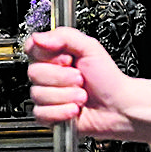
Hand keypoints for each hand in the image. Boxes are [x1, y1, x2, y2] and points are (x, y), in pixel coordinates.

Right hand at [27, 27, 150, 144]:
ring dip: (66, 95)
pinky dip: (61, 112)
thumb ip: (64, 36)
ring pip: (38, 94)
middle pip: (34, 73)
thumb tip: (39, 37)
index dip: (49, 56)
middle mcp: (49, 75)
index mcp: (55, 56)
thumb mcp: (90, 48)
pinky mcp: (49, 115)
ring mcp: (48, 95)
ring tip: (81, 96)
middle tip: (80, 79)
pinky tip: (74, 109)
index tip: (67, 59)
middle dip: (62, 77)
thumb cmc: (108, 79)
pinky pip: (41, 113)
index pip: (32, 49)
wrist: (118, 106)